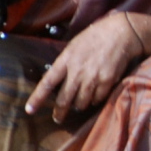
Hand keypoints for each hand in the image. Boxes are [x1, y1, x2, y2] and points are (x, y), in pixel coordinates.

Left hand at [25, 12, 141, 121]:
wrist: (120, 32)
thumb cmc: (94, 36)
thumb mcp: (73, 46)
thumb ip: (65, 63)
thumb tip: (58, 80)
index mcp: (65, 60)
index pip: (47, 83)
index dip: (37, 98)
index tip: (29, 110)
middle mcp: (77, 71)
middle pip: (64, 100)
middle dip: (59, 113)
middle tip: (58, 118)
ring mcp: (93, 78)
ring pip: (81, 103)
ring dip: (79, 106)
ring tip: (80, 103)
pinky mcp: (107, 81)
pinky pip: (97, 99)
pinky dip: (95, 100)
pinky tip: (95, 95)